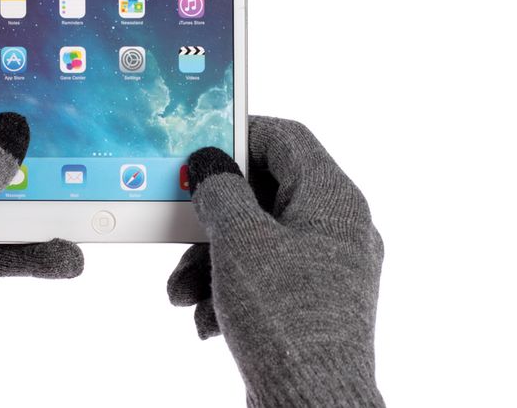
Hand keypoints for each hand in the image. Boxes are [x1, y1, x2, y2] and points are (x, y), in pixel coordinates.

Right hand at [167, 117, 384, 406]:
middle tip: (181, 223)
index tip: (201, 144)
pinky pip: (261, 278)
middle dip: (212, 217)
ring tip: (181, 292)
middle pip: (263, 194)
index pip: (287, 140)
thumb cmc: (286, 320)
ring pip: (255, 240)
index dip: (240, 135)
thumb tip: (208, 163)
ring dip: (209, 261)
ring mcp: (325, 270)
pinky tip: (206, 319)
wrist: (311, 405)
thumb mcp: (239, 241)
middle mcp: (336, 230)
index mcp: (334, 200)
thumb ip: (220, 192)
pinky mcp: (309, 306)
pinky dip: (227, 291)